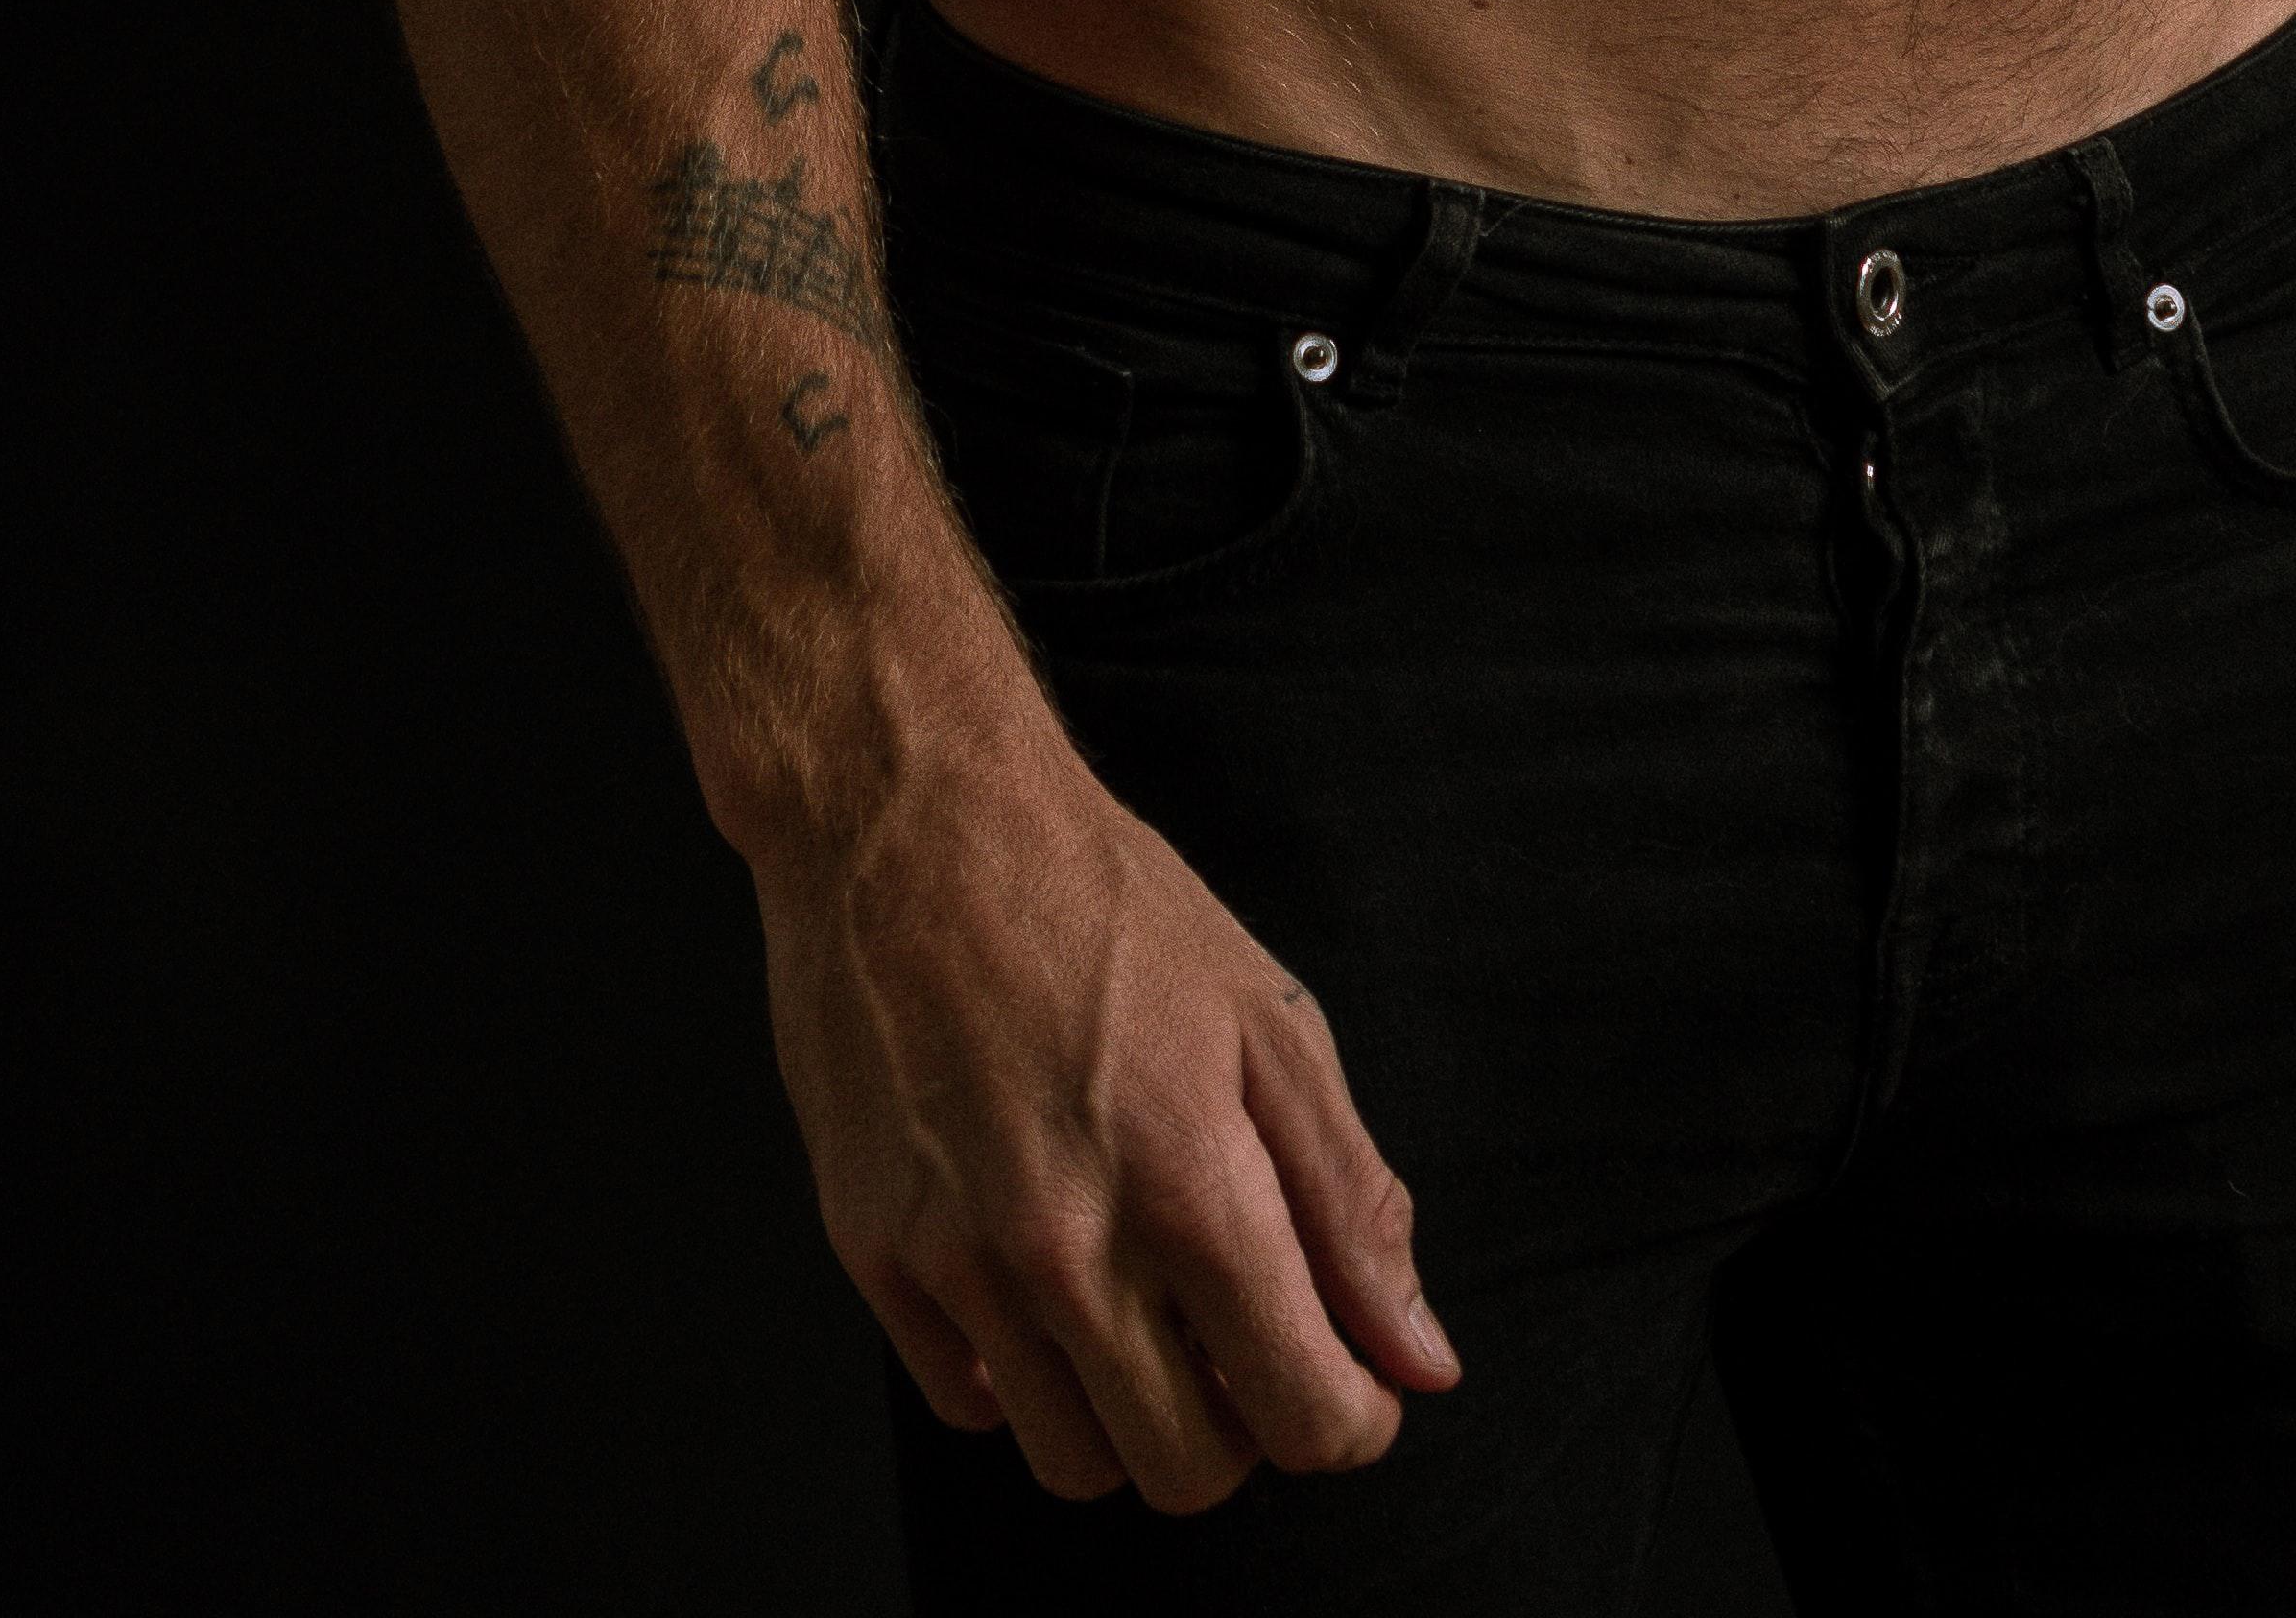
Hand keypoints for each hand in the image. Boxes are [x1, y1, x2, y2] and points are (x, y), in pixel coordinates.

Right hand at [752, 716, 1458, 1510]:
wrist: (913, 819)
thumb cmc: (1101, 902)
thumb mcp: (1268, 1022)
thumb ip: (1353, 1204)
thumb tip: (1420, 1361)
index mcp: (1192, 1185)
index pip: (1304, 1417)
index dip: (1352, 1418)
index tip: (1349, 1380)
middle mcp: (1072, 1247)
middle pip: (1188, 1474)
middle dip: (1241, 1428)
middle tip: (1239, 1335)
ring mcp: (961, 1261)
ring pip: (1072, 1463)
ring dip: (1127, 1414)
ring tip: (1141, 1305)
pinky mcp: (874, 1256)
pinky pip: (966, 1405)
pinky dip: (1019, 1377)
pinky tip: (1043, 1280)